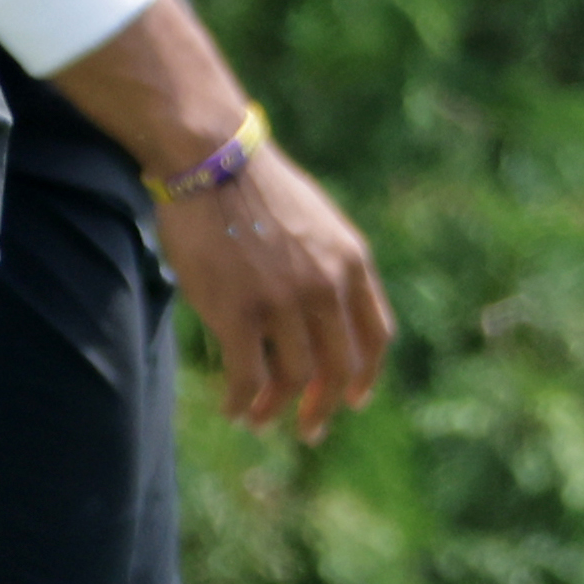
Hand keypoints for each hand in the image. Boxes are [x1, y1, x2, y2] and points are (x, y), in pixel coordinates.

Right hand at [155, 139, 394, 442]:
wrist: (208, 155)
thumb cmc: (252, 182)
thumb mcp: (314, 218)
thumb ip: (329, 264)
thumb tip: (328, 310)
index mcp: (351, 262)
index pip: (375, 337)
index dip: (366, 376)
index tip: (353, 399)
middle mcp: (326, 288)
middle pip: (337, 368)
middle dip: (323, 406)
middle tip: (309, 428)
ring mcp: (283, 302)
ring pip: (293, 379)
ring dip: (277, 408)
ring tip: (260, 419)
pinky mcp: (237, 311)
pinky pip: (249, 376)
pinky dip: (243, 401)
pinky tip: (233, 409)